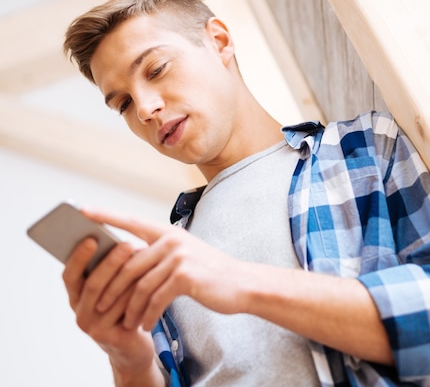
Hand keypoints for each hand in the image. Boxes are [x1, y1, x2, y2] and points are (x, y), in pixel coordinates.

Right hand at [62, 237, 155, 373]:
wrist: (133, 346)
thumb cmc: (124, 309)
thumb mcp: (113, 289)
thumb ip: (109, 270)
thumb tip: (121, 241)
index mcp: (76, 296)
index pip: (69, 274)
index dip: (78, 257)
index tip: (91, 238)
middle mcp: (80, 312)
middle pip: (92, 284)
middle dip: (110, 263)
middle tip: (127, 244)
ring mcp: (93, 327)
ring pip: (112, 296)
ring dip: (130, 275)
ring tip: (146, 258)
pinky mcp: (111, 337)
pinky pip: (126, 310)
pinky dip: (139, 292)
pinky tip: (153, 280)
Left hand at [81, 207, 249, 331]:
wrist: (240, 284)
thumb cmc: (209, 273)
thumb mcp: (184, 255)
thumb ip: (159, 254)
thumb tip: (127, 260)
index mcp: (168, 232)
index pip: (131, 220)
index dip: (106, 215)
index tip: (83, 210)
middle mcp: (172, 239)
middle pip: (129, 264)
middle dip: (111, 288)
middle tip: (99, 305)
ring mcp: (179, 256)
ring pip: (140, 285)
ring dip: (130, 308)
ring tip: (126, 322)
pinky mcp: (185, 276)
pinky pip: (156, 298)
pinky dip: (148, 315)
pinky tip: (146, 325)